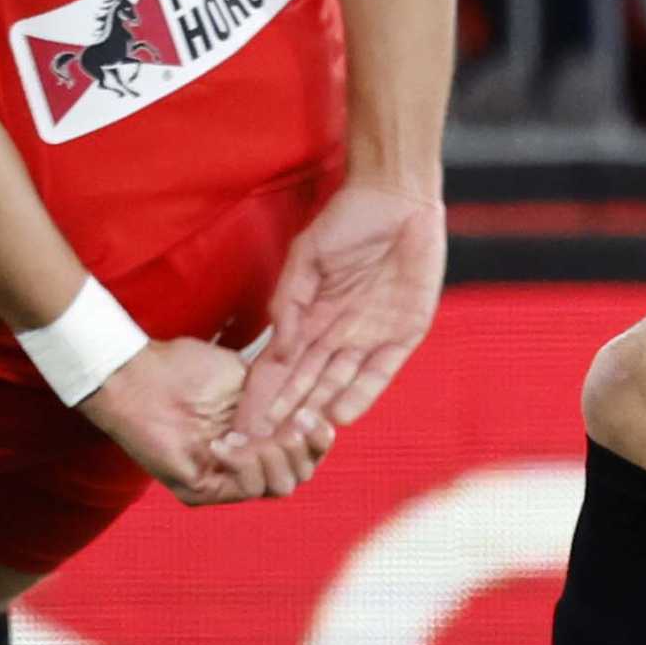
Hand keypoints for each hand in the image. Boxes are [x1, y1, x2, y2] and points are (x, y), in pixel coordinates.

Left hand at [82, 336, 332, 505]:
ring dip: (274, 456)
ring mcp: (223, 480)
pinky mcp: (200, 491)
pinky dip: (241, 463)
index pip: (306, 452)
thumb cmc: (187, 368)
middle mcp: (245, 463)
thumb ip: (283, 396)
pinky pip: (243, 489)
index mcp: (260, 436)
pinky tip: (226, 440)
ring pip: (277, 487)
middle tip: (291, 424)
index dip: (319, 438)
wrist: (141, 373)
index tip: (315, 416)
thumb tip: (323, 407)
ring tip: (259, 433)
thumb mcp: (252, 377)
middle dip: (302, 449)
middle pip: (298, 476)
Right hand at [238, 179, 446, 437]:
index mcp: (310, 319)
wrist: (397, 196)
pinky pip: (381, 371)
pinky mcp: (405, 332)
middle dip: (285, 416)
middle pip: (307, 384)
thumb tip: (277, 351)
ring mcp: (371, 335)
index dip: (261, 396)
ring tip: (296, 439)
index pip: (279, 367)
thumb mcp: (306, 259)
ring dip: (317, 411)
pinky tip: (340, 415)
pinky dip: (362, 392)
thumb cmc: (346, 220)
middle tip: (263, 448)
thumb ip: (290, 304)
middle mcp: (338, 334)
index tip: (240, 424)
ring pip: (339, 383)